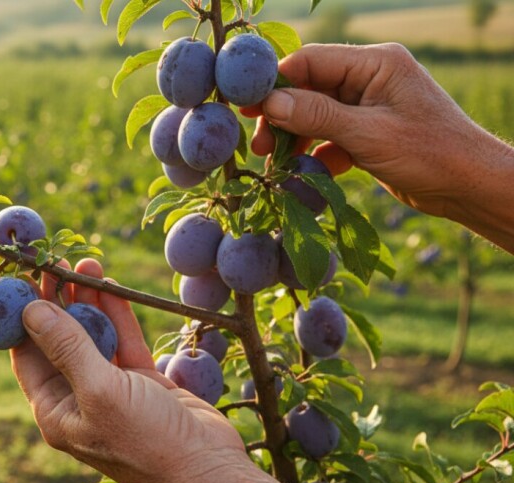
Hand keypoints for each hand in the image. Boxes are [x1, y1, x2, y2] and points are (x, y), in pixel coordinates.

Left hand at [10, 259, 285, 482]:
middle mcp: (79, 399)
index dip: (23, 318)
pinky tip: (108, 286)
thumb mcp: (100, 391)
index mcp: (56, 411)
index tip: (21, 280)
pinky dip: (116, 314)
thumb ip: (67, 348)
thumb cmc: (146, 441)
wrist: (206, 469)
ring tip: (84, 264)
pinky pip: (123, 340)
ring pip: (93, 336)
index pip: (28, 356)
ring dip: (88, 301)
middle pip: (60, 341)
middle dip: (57, 302)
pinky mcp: (143, 382)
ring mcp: (112, 389)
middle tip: (55, 263)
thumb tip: (31, 310)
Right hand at [243, 43, 513, 251]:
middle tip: (261, 145)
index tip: (246, 106)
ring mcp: (368, 105)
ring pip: (315, 115)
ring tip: (275, 162)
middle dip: (282, 115)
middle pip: (308, 89)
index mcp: (375, 64)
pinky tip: (308, 174)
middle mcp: (369, 78)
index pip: (311, 61)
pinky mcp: (367, 132)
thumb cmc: (430, 154)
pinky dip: (316, 154)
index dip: (276, 82)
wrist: (469, 187)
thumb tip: (271, 103)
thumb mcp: (369, 134)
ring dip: (295, 137)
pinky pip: (329, 136)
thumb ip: (318, 116)